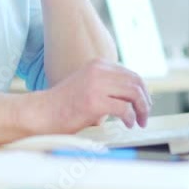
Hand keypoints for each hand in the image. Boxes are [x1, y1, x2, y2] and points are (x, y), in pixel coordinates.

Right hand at [27, 59, 151, 133]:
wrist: (42, 112)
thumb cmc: (64, 104)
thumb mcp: (88, 85)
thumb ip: (107, 85)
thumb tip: (132, 97)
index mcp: (98, 64)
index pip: (131, 74)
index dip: (142, 90)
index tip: (145, 104)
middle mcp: (98, 70)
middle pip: (136, 82)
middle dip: (145, 101)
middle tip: (145, 115)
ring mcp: (96, 85)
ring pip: (134, 94)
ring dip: (141, 110)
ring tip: (139, 121)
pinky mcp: (94, 101)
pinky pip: (124, 109)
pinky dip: (130, 118)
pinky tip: (127, 124)